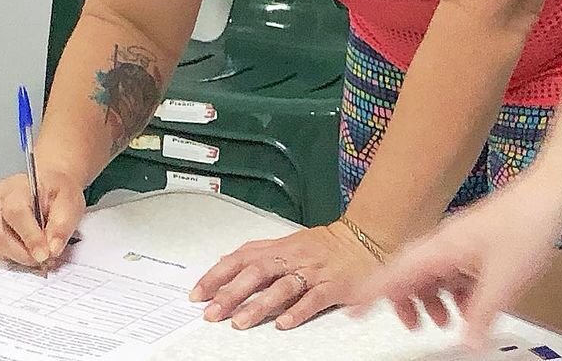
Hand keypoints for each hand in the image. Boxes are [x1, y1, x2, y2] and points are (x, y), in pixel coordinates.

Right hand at [0, 169, 85, 266]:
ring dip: (19, 256)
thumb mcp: (70, 202)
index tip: (44, 254)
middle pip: (0, 233)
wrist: (52, 187)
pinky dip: (16, 256)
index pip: (17, 213)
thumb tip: (52, 249)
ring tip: (40, 256)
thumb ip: (62, 225)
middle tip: (44, 259)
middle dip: (23, 252)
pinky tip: (31, 254)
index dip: (30, 237)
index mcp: (17, 187)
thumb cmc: (59, 190)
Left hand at [190, 221, 380, 330]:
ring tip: (241, 321)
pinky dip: (299, 311)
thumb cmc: (323, 244)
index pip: (240, 259)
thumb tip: (225, 261)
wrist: (362, 239)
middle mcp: (292, 258)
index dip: (217, 275)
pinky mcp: (333, 285)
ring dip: (260, 305)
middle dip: (232, 293)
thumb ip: (256, 252)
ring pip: (282, 287)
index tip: (199, 294)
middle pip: (257, 273)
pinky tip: (285, 324)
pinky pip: (314, 298)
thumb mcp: (286, 242)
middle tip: (213, 312)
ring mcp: (312, 272)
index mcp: (278, 248)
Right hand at [353, 176, 561, 347]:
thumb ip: (481, 315)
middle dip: (405, 301)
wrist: (551, 195)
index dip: (370, 292)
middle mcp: (443, 242)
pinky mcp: (475, 243)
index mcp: (440, 248)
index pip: (394, 272)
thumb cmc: (526, 226)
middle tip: (411, 326)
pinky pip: (453, 270)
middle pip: (408, 273)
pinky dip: (455, 291)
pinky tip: (472, 306)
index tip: (351, 308)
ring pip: (431, 273)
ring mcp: (459, 241)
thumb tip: (467, 343)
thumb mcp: (503, 281)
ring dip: (433, 298)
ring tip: (445, 322)